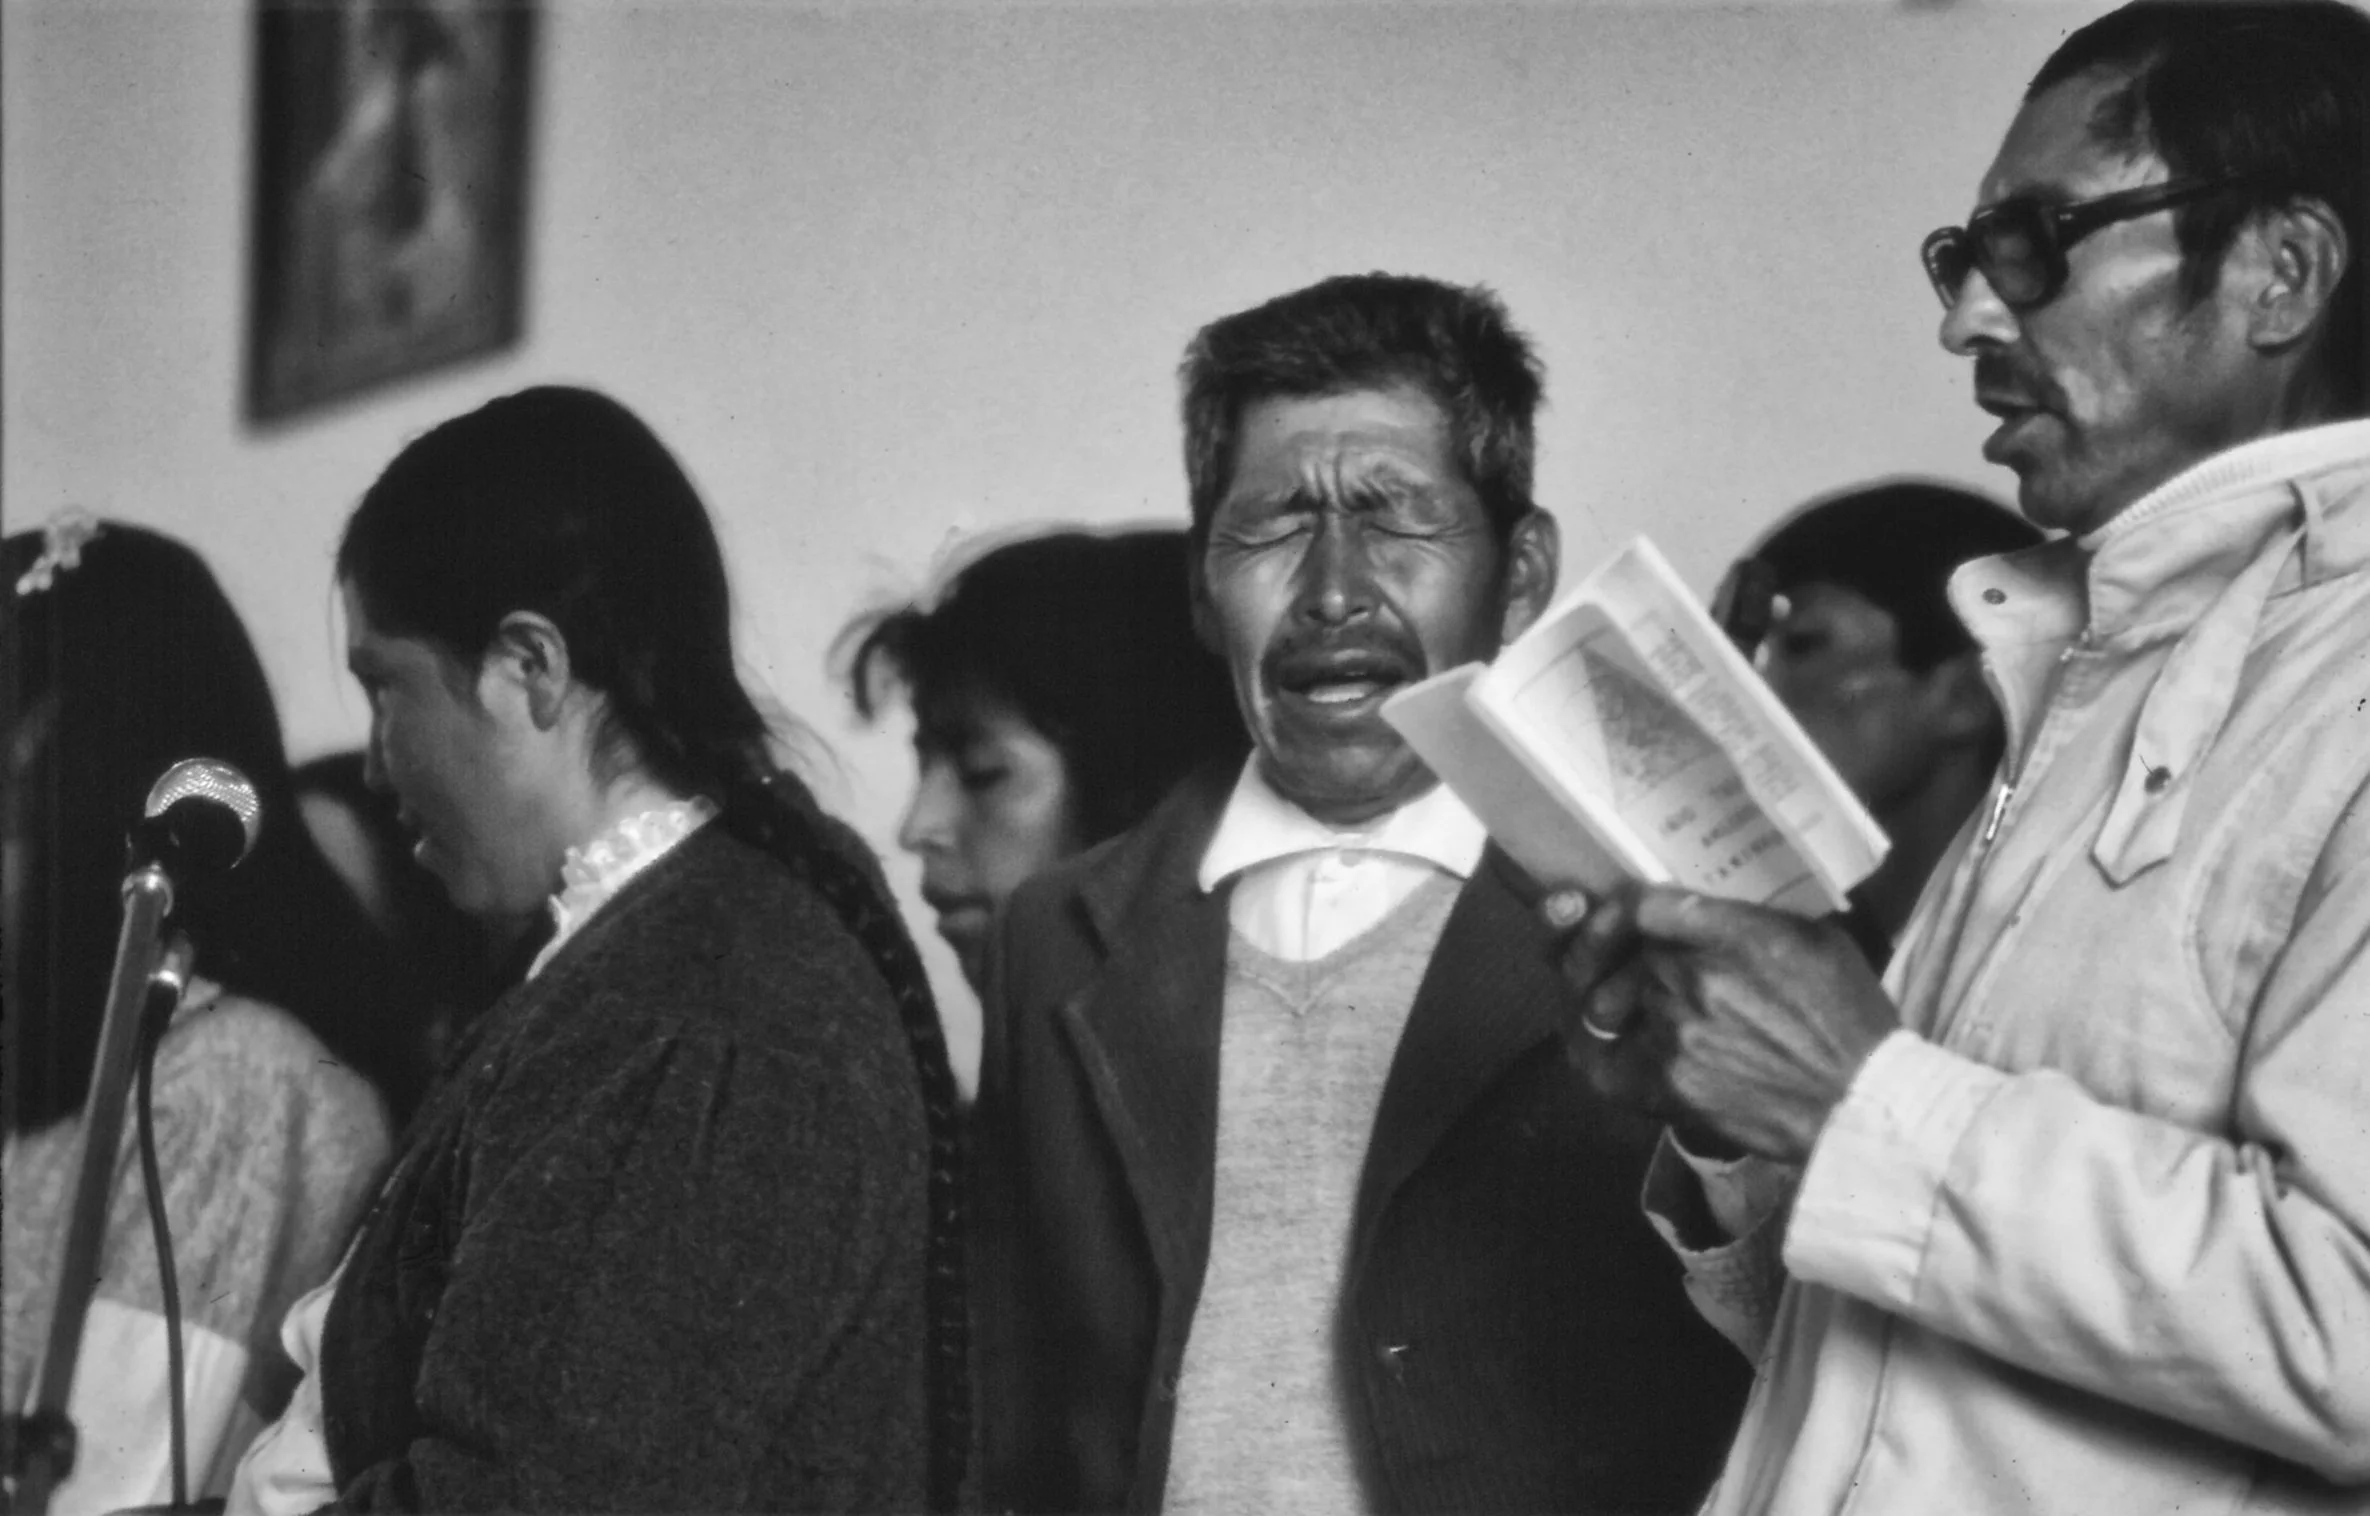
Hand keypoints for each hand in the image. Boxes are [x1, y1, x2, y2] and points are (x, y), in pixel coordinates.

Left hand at [1542, 885, 1899, 1163]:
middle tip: (1600, 954)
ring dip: (1606, 997)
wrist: (1861, 1104)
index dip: (1616, 908)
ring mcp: (1673, 1035)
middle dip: (1606, 952)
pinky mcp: (1666, 1085)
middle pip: (1617, 952)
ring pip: (1605, 1001)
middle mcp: (1691, 979)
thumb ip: (1750, 916)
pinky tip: (1596, 1037)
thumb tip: (1701, 907)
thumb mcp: (1814, 938)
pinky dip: (1592, 1046)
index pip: (1641, 905)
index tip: (1617, 915)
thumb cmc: (1848, 1017)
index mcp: (1731, 934)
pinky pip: (1601, 1060)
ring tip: (1608, 997)